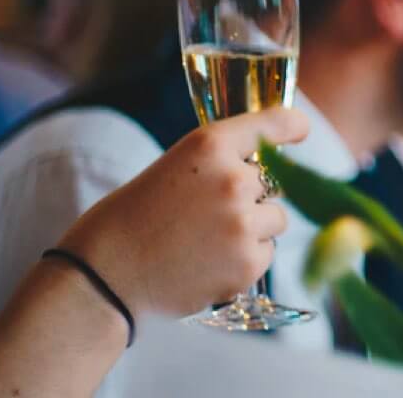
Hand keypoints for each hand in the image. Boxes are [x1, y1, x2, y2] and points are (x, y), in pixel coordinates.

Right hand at [56, 108, 308, 315]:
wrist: (102, 276)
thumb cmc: (129, 221)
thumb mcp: (171, 171)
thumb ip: (216, 166)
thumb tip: (262, 174)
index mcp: (208, 146)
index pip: (270, 124)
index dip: (289, 126)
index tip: (300, 129)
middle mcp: (233, 179)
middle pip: (273, 182)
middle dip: (251, 196)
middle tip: (207, 215)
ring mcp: (244, 222)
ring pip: (275, 219)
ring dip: (253, 229)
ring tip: (205, 241)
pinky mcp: (248, 262)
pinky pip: (267, 253)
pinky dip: (245, 260)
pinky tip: (207, 264)